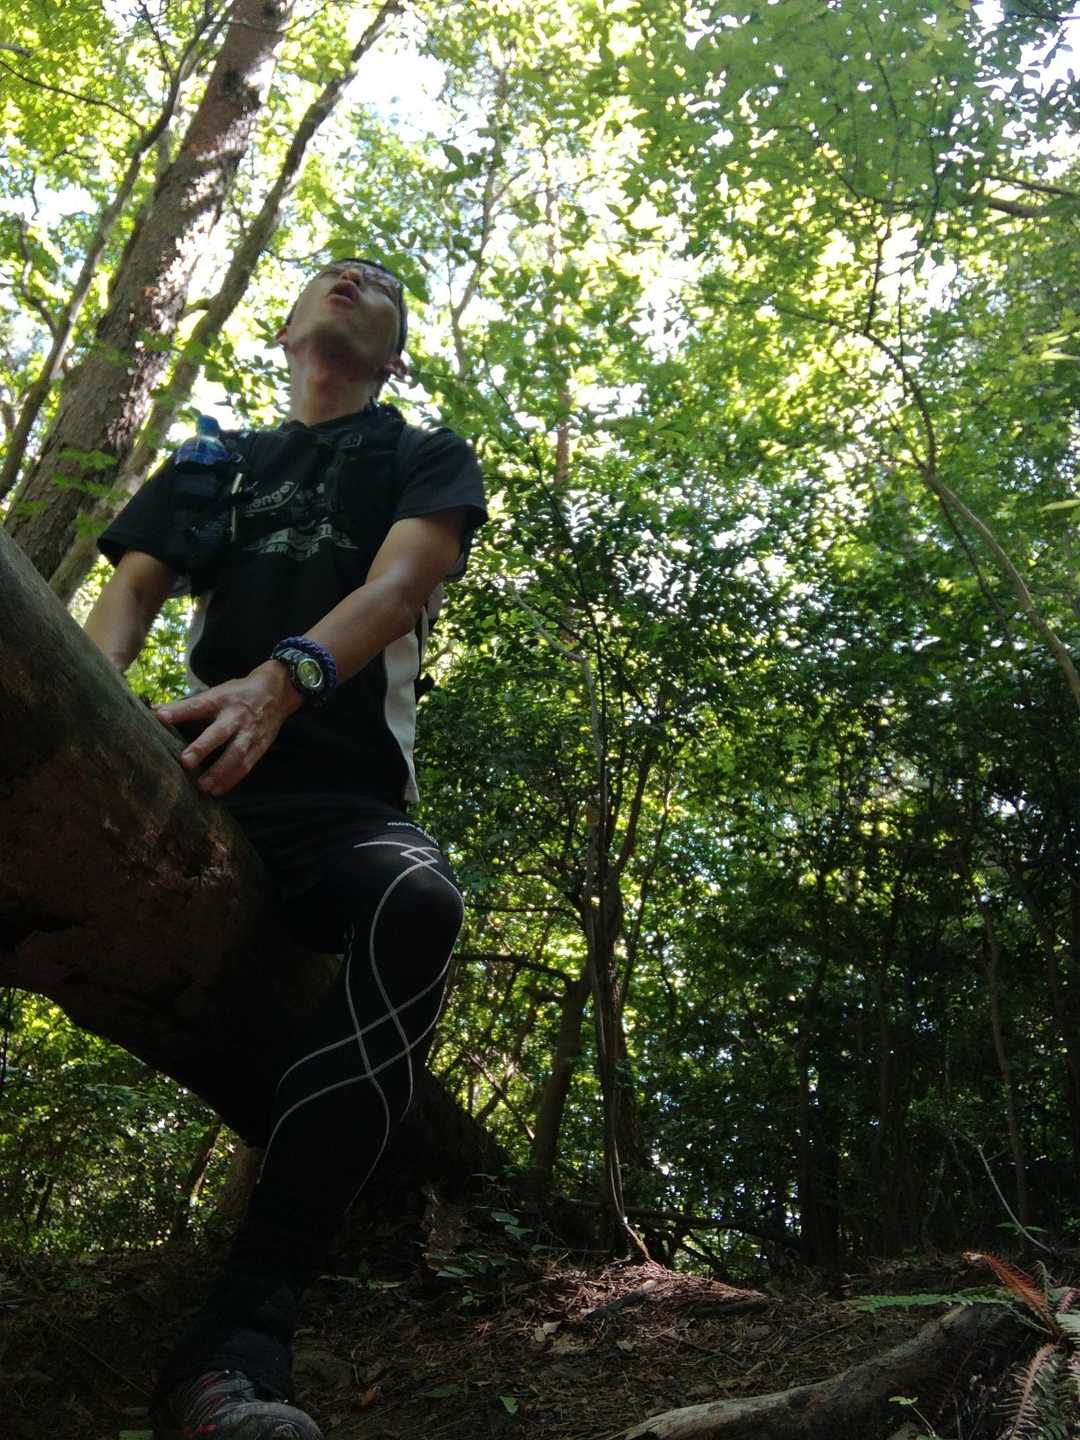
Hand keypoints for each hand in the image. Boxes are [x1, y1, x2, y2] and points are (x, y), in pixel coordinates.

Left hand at [155, 662, 301, 796]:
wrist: (277, 692)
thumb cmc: (239, 693)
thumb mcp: (215, 692)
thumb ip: (188, 705)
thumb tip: (155, 711)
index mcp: (222, 700)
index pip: (198, 705)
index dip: (179, 711)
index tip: (160, 717)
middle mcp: (236, 716)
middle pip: (220, 733)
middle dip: (203, 747)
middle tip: (186, 762)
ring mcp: (250, 733)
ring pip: (236, 754)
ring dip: (220, 771)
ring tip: (203, 786)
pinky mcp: (259, 746)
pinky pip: (246, 765)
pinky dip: (232, 779)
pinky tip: (218, 790)